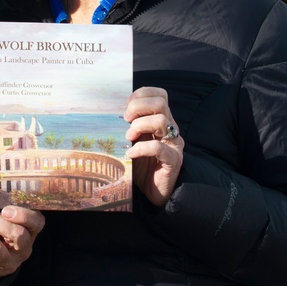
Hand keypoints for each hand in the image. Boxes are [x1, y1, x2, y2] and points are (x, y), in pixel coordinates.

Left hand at [124, 86, 184, 206]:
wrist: (150, 191)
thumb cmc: (139, 163)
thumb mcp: (133, 138)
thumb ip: (130, 123)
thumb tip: (112, 109)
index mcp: (162, 119)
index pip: (160, 94)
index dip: (141, 95)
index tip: (126, 107)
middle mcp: (171, 128)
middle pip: (160, 103)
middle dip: (137, 107)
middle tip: (125, 120)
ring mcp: (174, 144)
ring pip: (161, 121)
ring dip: (138, 126)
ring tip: (128, 138)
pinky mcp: (173, 161)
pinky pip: (159, 148)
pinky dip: (141, 148)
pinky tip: (131, 154)